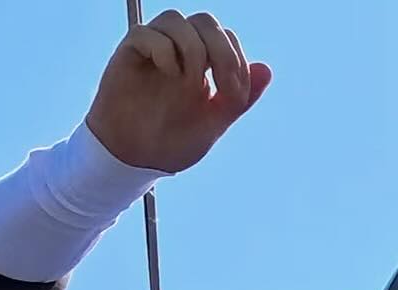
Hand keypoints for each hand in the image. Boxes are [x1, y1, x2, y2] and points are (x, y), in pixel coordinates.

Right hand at [85, 10, 271, 172]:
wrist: (134, 161)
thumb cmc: (170, 143)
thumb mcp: (213, 125)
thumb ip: (239, 99)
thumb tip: (267, 70)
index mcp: (203, 63)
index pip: (226, 39)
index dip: (236, 61)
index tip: (232, 95)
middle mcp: (179, 50)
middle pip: (206, 22)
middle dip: (221, 51)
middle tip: (218, 86)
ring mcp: (154, 49)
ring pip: (177, 20)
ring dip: (193, 49)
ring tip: (188, 83)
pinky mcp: (129, 53)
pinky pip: (147, 33)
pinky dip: (163, 50)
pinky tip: (168, 74)